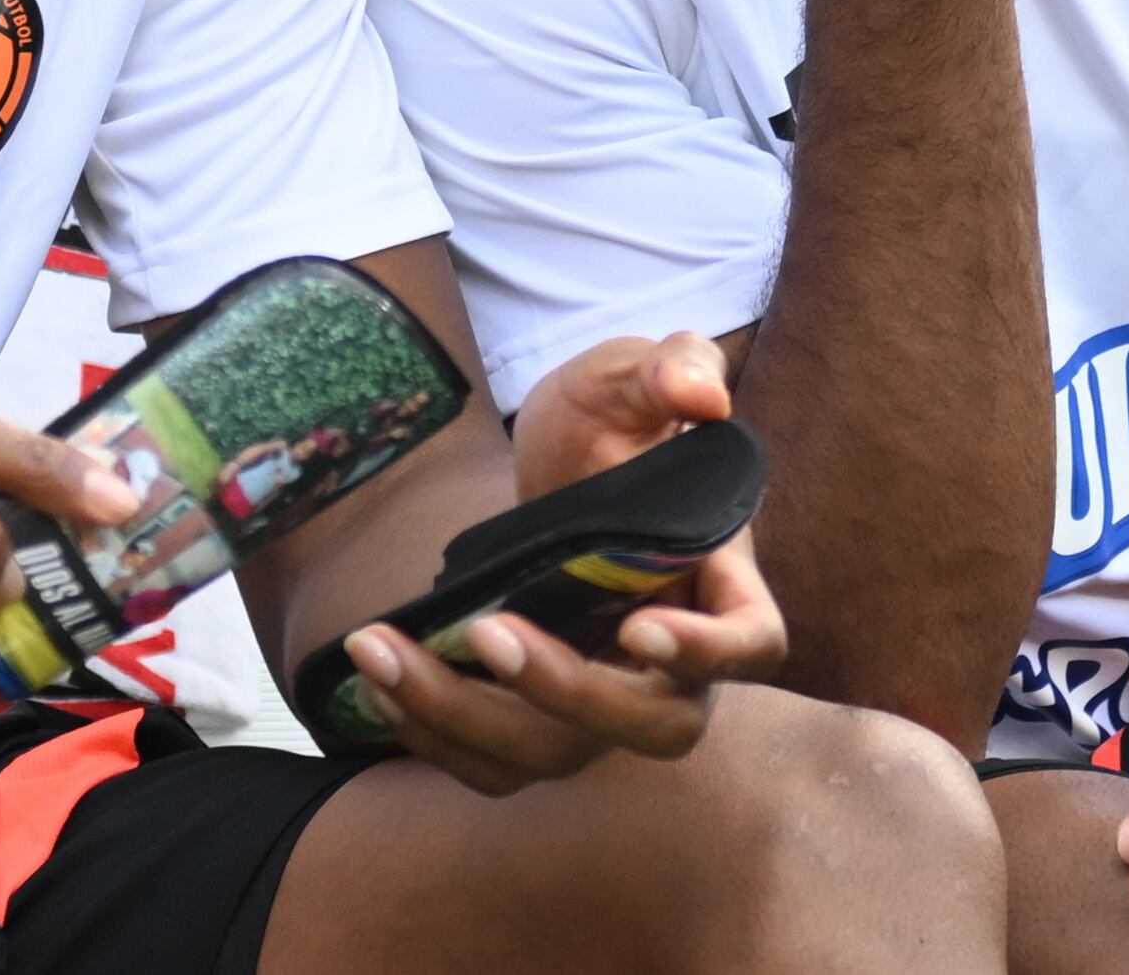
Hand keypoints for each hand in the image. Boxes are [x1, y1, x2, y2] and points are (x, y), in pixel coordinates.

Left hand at [338, 334, 787, 796]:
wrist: (551, 471)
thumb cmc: (610, 426)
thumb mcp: (629, 377)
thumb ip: (670, 366)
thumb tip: (700, 391)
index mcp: (716, 583)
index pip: (750, 645)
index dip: (706, 652)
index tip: (639, 627)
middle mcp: (670, 663)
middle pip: (652, 724)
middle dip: (567, 693)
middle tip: (489, 632)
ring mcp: (602, 700)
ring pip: (554, 753)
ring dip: (462, 718)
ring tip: (382, 651)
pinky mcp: (535, 721)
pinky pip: (492, 762)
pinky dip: (430, 732)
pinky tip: (377, 674)